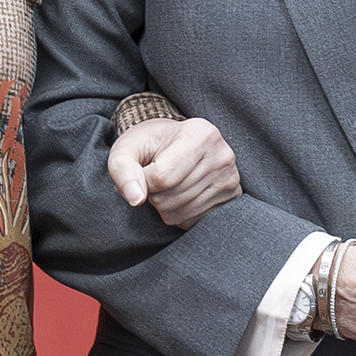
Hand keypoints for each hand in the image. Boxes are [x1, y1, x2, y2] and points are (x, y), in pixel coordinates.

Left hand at [108, 117, 240, 228]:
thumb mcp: (127, 148)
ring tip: (166, 185)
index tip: (142, 170)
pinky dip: (179, 214)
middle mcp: (222, 155)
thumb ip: (122, 169)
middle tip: (154, 178)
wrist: (175, 144)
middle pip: (171, 197)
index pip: (162, 177)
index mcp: (200, 134)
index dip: (142, 181)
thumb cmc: (150, 145)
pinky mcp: (232, 198)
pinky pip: (194, 221)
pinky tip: (180, 194)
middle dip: (152, 194)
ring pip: (181, 213)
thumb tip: (135, 199)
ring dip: (163, 206)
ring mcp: (231, 179)